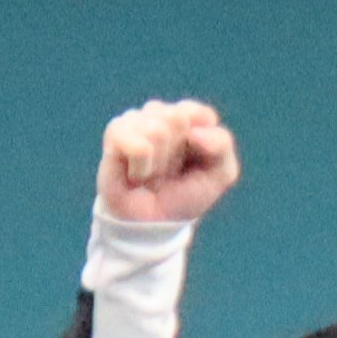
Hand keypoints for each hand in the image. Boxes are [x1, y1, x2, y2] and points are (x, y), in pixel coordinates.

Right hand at [98, 97, 241, 224]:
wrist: (152, 224)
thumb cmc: (185, 194)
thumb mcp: (220, 173)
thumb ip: (222, 144)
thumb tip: (193, 132)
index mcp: (189, 118)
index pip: (200, 114)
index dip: (201, 144)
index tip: (194, 163)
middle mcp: (160, 113)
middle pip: (177, 118)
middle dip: (176, 154)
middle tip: (169, 172)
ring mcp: (135, 121)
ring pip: (156, 130)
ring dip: (158, 164)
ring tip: (151, 175)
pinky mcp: (115, 134)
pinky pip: (137, 145)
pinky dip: (141, 168)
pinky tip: (136, 175)